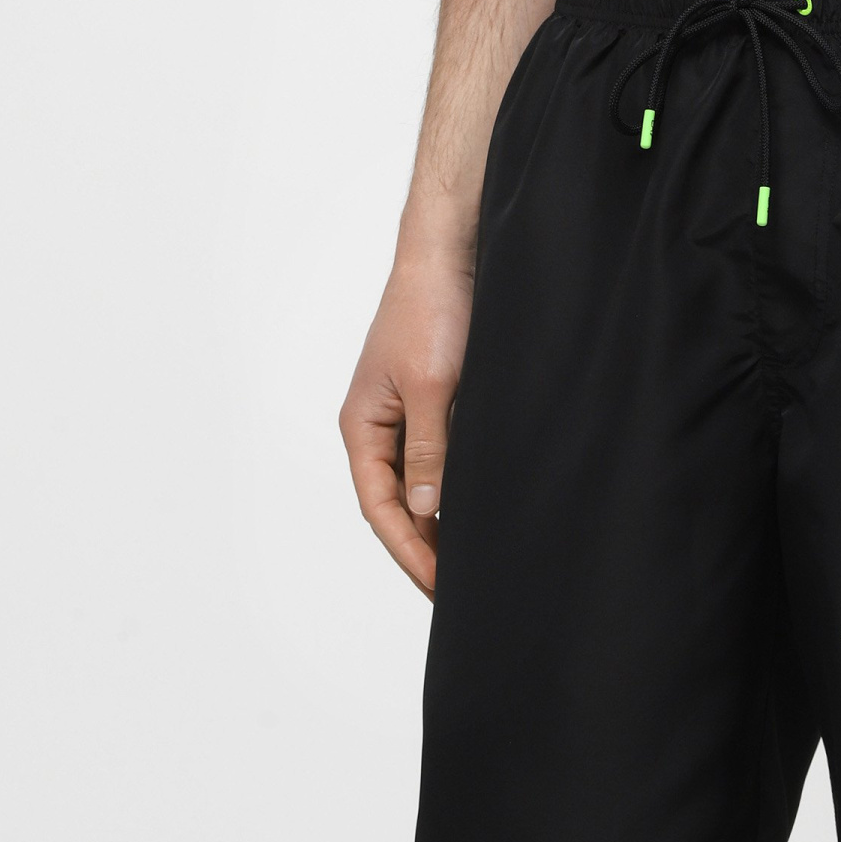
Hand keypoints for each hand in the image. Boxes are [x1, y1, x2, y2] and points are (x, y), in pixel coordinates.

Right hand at [339, 249, 473, 597]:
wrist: (450, 252)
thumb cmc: (431, 310)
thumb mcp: (432, 385)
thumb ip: (429, 449)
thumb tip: (424, 509)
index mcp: (362, 425)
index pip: (379, 506)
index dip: (409, 549)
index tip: (439, 585)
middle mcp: (378, 425)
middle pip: (394, 502)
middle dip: (422, 546)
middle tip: (457, 589)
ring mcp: (406, 412)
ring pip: (418, 482)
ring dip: (438, 520)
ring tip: (469, 560)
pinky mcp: (435, 398)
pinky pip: (439, 456)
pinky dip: (454, 485)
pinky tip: (477, 506)